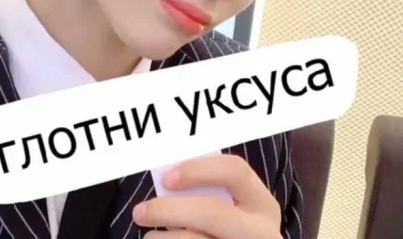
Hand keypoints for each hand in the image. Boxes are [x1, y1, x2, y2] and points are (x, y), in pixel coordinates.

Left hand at [132, 154, 281, 237]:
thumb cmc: (228, 230)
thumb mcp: (233, 210)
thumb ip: (208, 194)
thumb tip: (166, 182)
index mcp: (263, 204)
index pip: (235, 170)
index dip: (198, 170)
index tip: (166, 178)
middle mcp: (262, 233)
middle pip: (212, 212)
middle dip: (169, 209)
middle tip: (140, 212)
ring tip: (149, 237)